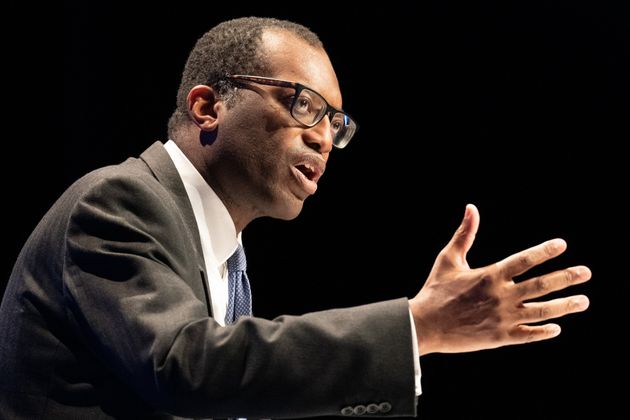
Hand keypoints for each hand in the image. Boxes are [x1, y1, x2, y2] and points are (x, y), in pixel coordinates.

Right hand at [409, 204, 590, 354]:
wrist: (423, 325)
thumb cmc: (435, 290)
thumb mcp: (448, 259)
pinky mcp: (499, 337)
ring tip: (583, 301)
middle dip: (567, 278)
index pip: (524, 260)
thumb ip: (465, 234)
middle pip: (541, 286)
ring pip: (542, 311)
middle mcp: (500, 296)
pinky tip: (556, 328)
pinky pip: (529, 335)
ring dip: (565, 306)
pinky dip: (544, 332)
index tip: (561, 245)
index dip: (544, 251)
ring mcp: (502, 318)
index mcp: (489, 275)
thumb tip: (471, 207)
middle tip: (586, 273)